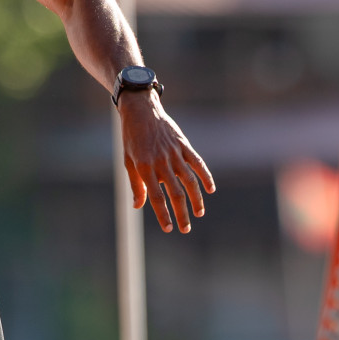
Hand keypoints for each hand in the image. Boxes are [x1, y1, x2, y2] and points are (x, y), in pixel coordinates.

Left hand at [117, 93, 214, 233]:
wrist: (141, 110)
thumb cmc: (131, 137)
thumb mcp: (128, 160)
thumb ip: (136, 184)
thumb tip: (138, 206)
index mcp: (145, 167)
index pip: (156, 197)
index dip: (163, 214)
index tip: (169, 229)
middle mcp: (161, 162)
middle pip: (175, 193)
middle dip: (182, 213)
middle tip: (186, 229)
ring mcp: (174, 153)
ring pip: (189, 181)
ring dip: (196, 200)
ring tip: (199, 214)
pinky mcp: (183, 145)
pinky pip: (198, 163)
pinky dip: (206, 177)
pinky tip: (210, 190)